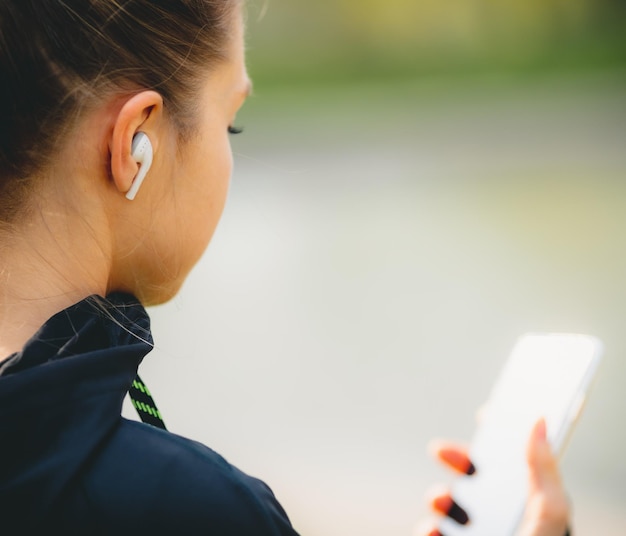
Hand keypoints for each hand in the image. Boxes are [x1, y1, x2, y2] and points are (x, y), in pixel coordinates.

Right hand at [418, 419, 569, 535]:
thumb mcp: (548, 514)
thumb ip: (543, 469)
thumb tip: (539, 420)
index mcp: (532, 506)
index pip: (517, 462)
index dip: (502, 435)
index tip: (486, 412)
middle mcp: (507, 520)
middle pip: (478, 478)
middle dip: (457, 460)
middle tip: (439, 449)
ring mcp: (481, 535)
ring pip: (452, 506)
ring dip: (439, 496)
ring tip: (438, 499)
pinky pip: (435, 533)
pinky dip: (429, 529)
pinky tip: (433, 530)